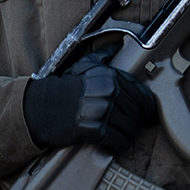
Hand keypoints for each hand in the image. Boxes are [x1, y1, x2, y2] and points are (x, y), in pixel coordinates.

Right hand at [23, 48, 157, 151]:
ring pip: (130, 128)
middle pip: (137, 113)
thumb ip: (103, 55)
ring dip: (127, 134)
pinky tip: (114, 143)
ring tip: (119, 134)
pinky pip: (120, 141)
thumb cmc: (65, 88)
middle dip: (135, 122)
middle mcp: (110, 92)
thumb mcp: (83, 65)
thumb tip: (117, 45)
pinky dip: (119, 144)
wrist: (42, 109)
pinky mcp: (97, 131)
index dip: (147, 107)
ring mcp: (104, 112)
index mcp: (111, 77)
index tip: (147, 114)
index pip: (142, 95)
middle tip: (129, 126)